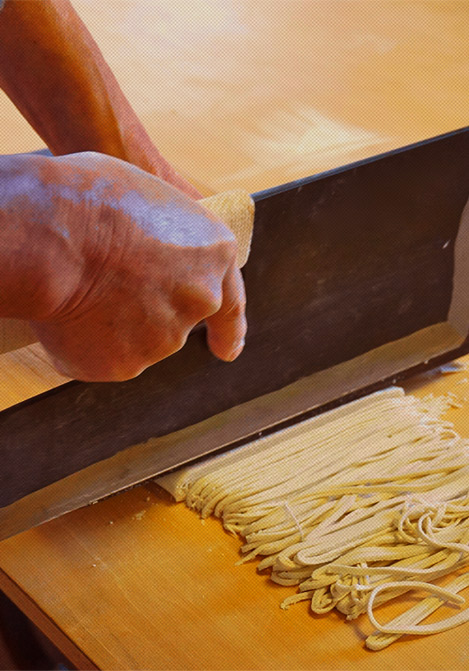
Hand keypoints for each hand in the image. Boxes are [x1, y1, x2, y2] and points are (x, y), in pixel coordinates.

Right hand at [27, 152, 245, 380]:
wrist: (50, 235)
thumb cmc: (91, 200)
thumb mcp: (150, 204)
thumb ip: (168, 244)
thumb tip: (152, 263)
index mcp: (214, 254)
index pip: (230, 304)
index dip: (228, 331)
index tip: (227, 351)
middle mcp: (199, 300)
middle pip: (174, 320)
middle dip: (146, 313)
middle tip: (103, 289)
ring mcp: (164, 337)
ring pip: (135, 340)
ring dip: (111, 325)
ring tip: (75, 288)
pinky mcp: (124, 365)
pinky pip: (102, 358)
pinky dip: (84, 343)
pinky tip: (64, 314)